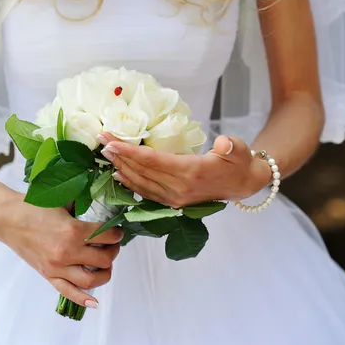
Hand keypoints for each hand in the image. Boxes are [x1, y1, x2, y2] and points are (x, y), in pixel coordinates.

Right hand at [0, 190, 122, 308]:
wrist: (7, 217)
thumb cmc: (33, 206)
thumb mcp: (63, 201)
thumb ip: (83, 206)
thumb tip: (102, 205)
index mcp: (73, 231)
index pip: (107, 236)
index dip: (117, 233)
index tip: (117, 231)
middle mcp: (67, 252)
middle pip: (103, 260)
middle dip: (113, 252)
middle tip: (113, 245)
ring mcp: (57, 266)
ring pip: (91, 280)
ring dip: (104, 274)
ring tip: (105, 265)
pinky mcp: (48, 274)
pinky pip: (68, 292)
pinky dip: (83, 299)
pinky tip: (94, 302)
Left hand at [98, 134, 271, 208]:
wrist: (243, 185)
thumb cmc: (238, 162)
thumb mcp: (240, 150)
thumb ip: (231, 146)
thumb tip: (223, 143)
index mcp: (192, 173)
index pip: (153, 161)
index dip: (130, 152)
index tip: (111, 141)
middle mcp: (179, 189)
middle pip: (142, 172)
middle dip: (119, 157)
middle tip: (101, 141)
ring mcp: (175, 198)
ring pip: (141, 184)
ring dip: (121, 169)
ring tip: (105, 155)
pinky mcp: (173, 202)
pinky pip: (146, 193)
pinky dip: (131, 183)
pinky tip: (119, 174)